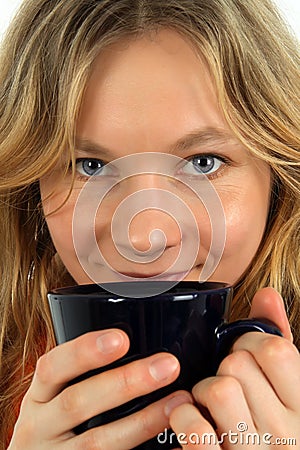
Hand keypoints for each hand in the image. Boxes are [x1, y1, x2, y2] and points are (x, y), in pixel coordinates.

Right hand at [8, 330, 191, 449]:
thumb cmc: (56, 424)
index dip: (84, 351)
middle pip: (78, 402)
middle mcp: (39, 428)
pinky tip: (167, 440)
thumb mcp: (55, 397)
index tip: (121, 338)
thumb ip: (81, 377)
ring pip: (97, 441)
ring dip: (143, 420)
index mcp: (38, 397)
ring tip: (178, 402)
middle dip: (125, 382)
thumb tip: (130, 341)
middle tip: (167, 365)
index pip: (52, 367)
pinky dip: (139, 448)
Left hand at [168, 288, 299, 448]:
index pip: (276, 349)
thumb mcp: (289, 393)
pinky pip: (192, 424)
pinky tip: (192, 423)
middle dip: (225, 368)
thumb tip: (267, 294)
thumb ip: (280, 342)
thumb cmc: (275, 437)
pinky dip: (183, 417)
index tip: (246, 356)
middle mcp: (287, 434)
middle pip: (238, 364)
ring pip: (217, 388)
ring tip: (212, 408)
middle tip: (229, 386)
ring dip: (204, 392)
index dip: (251, 345)